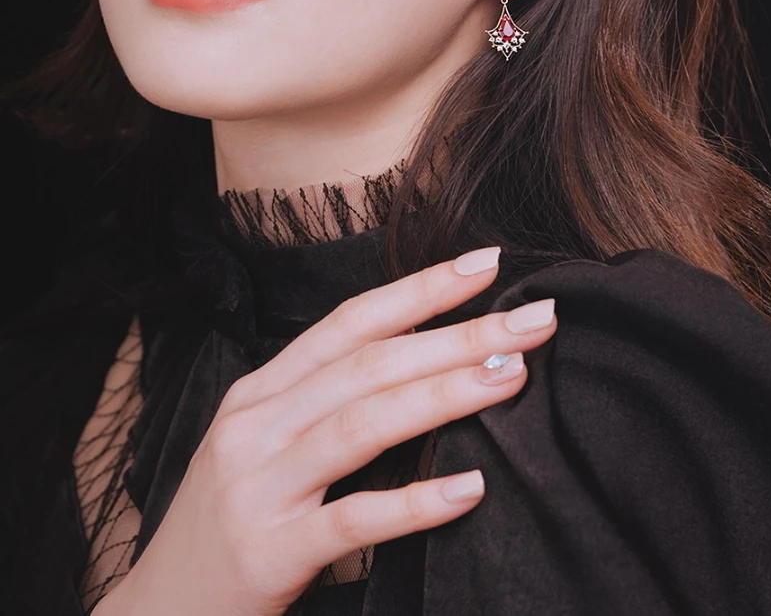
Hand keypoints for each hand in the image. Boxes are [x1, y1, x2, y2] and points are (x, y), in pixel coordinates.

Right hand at [96, 246, 555, 615]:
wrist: (163, 605)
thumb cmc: (234, 511)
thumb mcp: (268, 439)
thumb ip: (327, 401)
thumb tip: (423, 364)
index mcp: (263, 390)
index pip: (351, 321)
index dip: (420, 289)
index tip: (485, 263)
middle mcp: (258, 423)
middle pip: (370, 363)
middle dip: (457, 334)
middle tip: (533, 319)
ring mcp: (261, 484)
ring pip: (363, 423)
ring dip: (444, 394)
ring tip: (512, 376)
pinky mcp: (269, 550)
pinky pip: (353, 520)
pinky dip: (414, 501)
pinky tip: (470, 488)